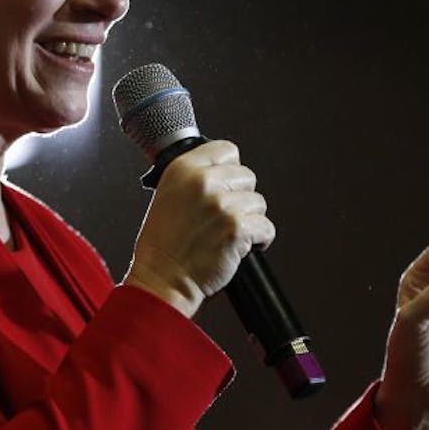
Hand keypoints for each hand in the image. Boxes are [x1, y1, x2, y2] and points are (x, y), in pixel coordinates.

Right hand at [123, 140, 274, 318]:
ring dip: (249, 220)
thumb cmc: (162, 245)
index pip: (226, 150)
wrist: (163, 279)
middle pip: (247, 176)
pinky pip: (266, 228)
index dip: (231, 170)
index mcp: (183, 169)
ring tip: (228, 234)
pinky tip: (241, 246)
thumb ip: (195, 178)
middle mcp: (202, 182)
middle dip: (241, 198)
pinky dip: (259, 240)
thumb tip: (224, 172)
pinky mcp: (237, 228)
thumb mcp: (168, 195)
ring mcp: (221, 204)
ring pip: (258, 203)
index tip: (228, 185)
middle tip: (225, 217)